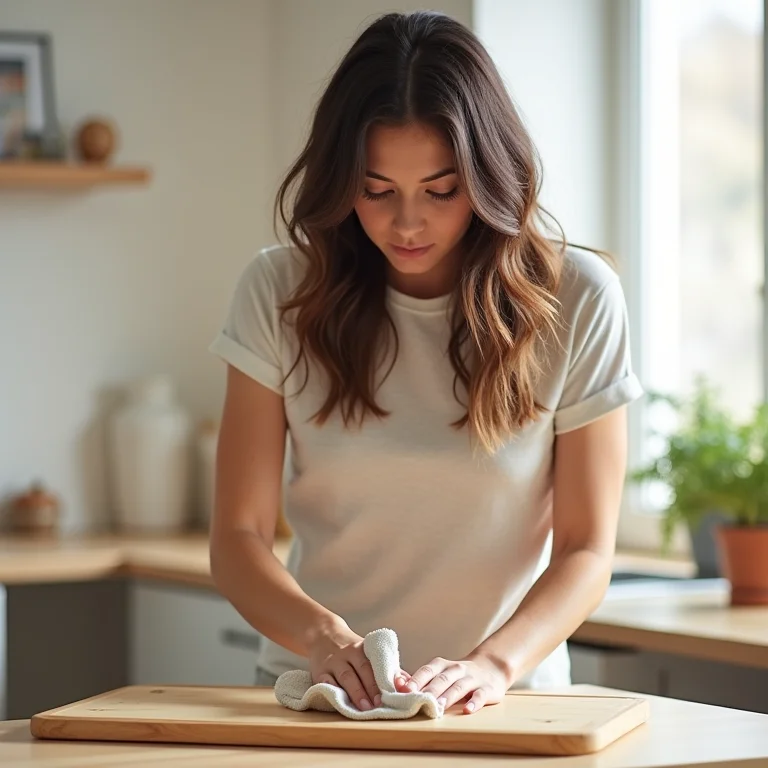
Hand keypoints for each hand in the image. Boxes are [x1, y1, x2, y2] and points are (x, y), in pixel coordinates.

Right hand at [307, 621, 410, 711]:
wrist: (323, 634)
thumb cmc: (351, 650)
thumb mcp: (368, 652)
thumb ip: (387, 667)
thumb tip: (408, 684)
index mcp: (364, 648)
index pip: (376, 663)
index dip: (385, 678)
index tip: (393, 693)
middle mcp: (348, 652)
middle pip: (362, 669)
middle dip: (372, 688)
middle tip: (381, 704)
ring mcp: (333, 662)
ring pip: (346, 676)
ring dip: (356, 693)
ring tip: (365, 708)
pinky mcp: (320, 671)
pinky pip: (326, 681)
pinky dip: (333, 691)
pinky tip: (339, 701)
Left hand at [396, 652, 512, 713]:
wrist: (491, 668)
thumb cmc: (457, 675)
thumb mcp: (440, 673)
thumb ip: (420, 679)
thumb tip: (397, 682)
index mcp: (442, 665)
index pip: (427, 670)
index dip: (416, 679)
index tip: (404, 689)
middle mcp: (456, 669)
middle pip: (441, 679)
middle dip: (428, 689)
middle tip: (417, 700)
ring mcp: (472, 679)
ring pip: (458, 687)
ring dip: (447, 696)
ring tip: (438, 706)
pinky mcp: (487, 689)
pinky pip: (480, 696)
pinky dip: (474, 703)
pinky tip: (467, 710)